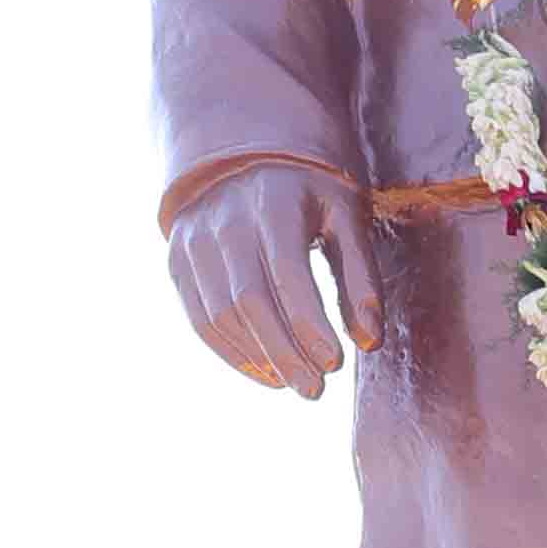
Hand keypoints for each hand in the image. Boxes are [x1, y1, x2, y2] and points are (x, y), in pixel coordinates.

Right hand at [167, 168, 382, 396]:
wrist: (241, 156)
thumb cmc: (309, 192)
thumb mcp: (345, 216)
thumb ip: (360, 277)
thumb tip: (368, 342)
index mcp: (272, 200)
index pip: (286, 272)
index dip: (309, 323)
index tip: (335, 363)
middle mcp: (224, 218)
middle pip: (249, 299)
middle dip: (285, 352)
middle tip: (316, 391)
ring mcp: (194, 239)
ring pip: (220, 313)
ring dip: (260, 358)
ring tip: (296, 384)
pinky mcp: (178, 260)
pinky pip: (199, 318)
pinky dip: (233, 353)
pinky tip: (267, 373)